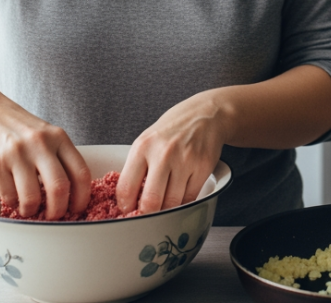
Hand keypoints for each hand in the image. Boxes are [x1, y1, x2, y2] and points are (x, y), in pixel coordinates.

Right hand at [0, 96, 92, 219]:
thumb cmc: (15, 125)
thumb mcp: (44, 133)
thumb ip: (58, 156)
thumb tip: (69, 195)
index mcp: (58, 137)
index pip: (80, 172)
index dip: (82, 198)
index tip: (77, 209)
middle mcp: (39, 143)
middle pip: (59, 188)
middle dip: (58, 211)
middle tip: (53, 216)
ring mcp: (16, 153)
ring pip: (32, 198)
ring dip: (31, 211)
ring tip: (29, 209)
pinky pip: (9, 196)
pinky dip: (13, 204)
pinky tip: (13, 198)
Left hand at [117, 90, 228, 214]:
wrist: (205, 114)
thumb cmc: (172, 130)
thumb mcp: (147, 140)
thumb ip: (137, 167)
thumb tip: (129, 200)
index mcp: (142, 147)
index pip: (126, 188)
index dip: (125, 206)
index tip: (127, 211)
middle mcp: (163, 154)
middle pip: (150, 202)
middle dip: (146, 215)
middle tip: (146, 216)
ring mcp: (185, 161)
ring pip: (172, 203)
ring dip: (167, 210)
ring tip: (164, 205)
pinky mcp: (203, 168)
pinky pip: (190, 198)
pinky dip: (184, 203)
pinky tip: (180, 196)